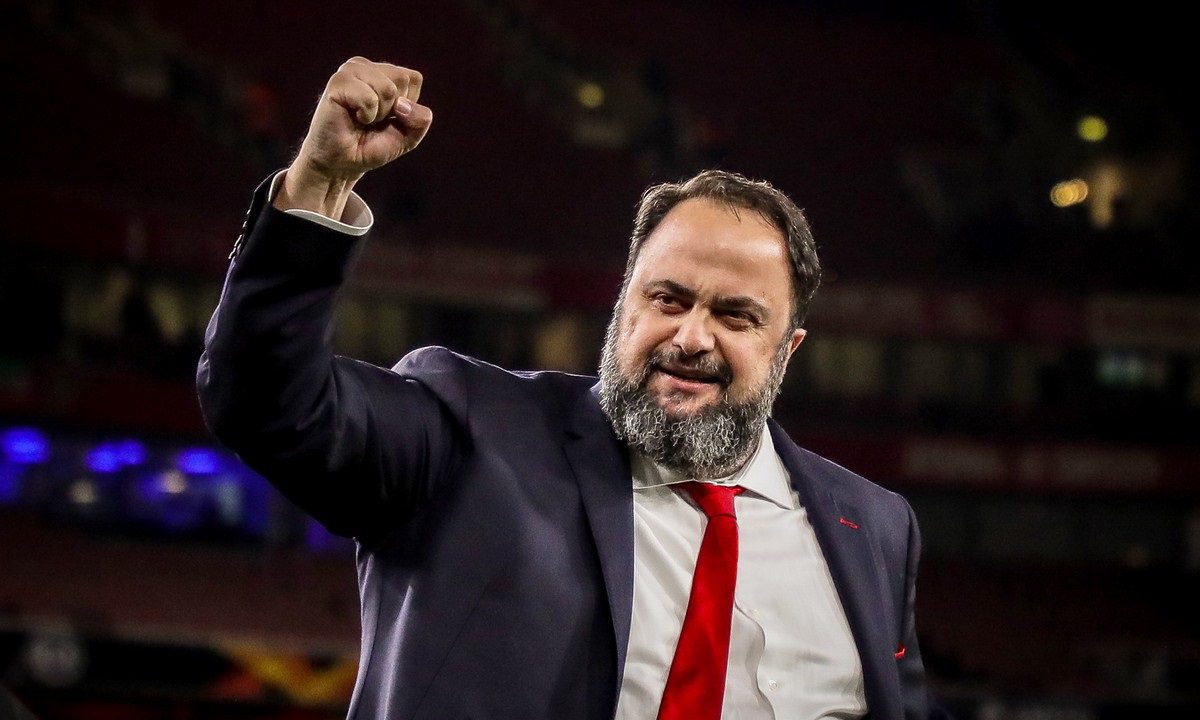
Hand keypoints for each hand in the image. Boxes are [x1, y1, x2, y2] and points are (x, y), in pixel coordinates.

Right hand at [276, 57, 431, 216]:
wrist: (341, 163)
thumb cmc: (371, 146)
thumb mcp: (407, 136)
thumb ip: (420, 120)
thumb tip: (403, 105)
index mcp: (384, 72)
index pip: (413, 79)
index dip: (407, 107)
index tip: (387, 118)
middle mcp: (366, 67)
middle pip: (402, 80)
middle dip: (393, 109)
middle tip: (372, 120)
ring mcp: (350, 71)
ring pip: (388, 89)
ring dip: (379, 114)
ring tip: (361, 119)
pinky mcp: (338, 82)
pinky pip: (369, 98)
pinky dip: (366, 115)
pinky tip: (351, 117)